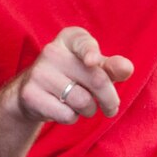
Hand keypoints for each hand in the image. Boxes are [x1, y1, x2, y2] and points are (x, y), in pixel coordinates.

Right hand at [10, 27, 133, 125]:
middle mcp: (52, 51)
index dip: (90, 53)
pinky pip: (66, 115)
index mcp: (70, 39)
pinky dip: (72, 118)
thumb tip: (126, 68)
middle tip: (111, 107)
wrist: (33, 92)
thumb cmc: (73, 77)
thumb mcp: (94, 68)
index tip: (92, 62)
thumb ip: (113, 67)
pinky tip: (64, 109)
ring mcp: (39, 72)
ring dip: (89, 110)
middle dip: (110, 99)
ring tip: (80, 105)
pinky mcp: (30, 94)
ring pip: (82, 101)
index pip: (83, 43)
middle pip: (97, 80)